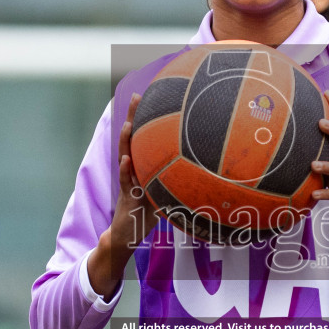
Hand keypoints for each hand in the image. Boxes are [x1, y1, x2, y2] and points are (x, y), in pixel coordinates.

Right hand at [109, 93, 159, 252]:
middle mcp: (132, 170)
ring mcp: (128, 183)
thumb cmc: (147, 212)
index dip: (145, 117)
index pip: (142, 137)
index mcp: (141, 166)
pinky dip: (125, 171)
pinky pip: (126, 183)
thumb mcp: (163, 191)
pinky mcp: (127, 198)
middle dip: (132, 117)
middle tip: (135, 96)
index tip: (150, 94)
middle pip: (131, 139)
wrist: (126, 234)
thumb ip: (175, 179)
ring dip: (125, 141)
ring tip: (128, 124)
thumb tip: (204, 169)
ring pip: (125, 158)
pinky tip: (126, 160)